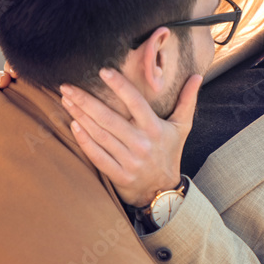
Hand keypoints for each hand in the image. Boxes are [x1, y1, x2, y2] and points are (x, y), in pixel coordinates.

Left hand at [60, 68, 202, 206]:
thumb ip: (187, 101)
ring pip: (100, 135)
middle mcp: (141, 144)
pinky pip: (97, 156)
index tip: (103, 71)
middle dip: (86, 101)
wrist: (163, 192)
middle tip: (67, 86)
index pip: (136, 103)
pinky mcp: (118, 175)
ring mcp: (129, 161)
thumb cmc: (170, 153)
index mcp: (155, 129)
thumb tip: (197, 76)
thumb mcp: (182, 127)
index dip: (120, 86)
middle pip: (109, 119)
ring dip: (80, 116)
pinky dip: (84, 141)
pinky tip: (73, 125)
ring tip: (66, 100)